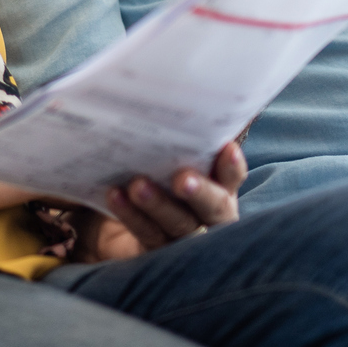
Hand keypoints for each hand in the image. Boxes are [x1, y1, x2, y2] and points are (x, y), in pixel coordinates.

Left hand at [75, 142, 246, 260]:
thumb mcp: (164, 157)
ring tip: (139, 186)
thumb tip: (162, 95)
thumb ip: (173, 141)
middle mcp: (209, 215)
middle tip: (181, 179)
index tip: (227, 148)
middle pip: (214, 207)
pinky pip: (146, 233)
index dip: (232, 166)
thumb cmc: (152, 175)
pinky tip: (115, 194)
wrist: (115, 225)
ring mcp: (184, 237)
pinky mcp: (157, 251)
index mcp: (219, 187)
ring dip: (160, 205)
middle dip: (200, 192)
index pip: (232, 177)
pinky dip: (132, 214)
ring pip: (179, 225)